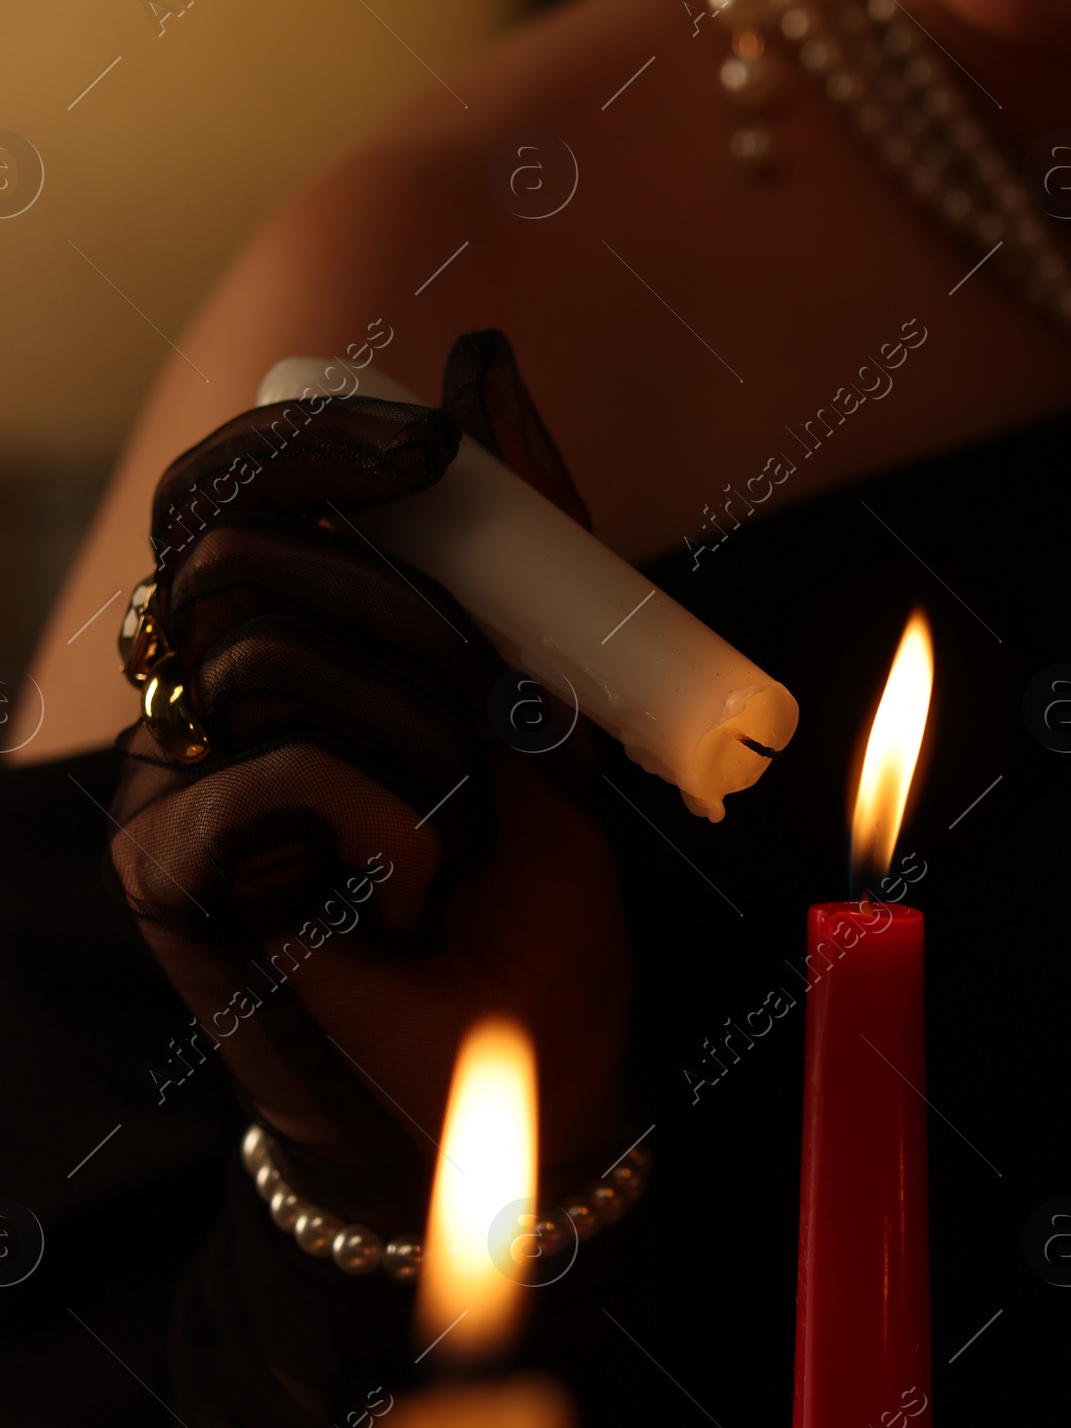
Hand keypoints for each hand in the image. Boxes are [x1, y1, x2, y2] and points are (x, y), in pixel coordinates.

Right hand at [109, 334, 628, 1230]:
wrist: (532, 1075)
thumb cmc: (534, 898)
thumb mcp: (549, 693)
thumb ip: (515, 541)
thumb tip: (477, 353)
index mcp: (271, 650)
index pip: (228, 488)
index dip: (313, 443)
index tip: (436, 453)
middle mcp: (194, 707)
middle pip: (235, 555)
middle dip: (403, 611)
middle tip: (501, 712)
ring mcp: (165, 790)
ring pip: (259, 651)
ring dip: (417, 730)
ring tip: (468, 828)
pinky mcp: (165, 878)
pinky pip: (275, 772)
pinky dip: (392, 824)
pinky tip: (419, 898)